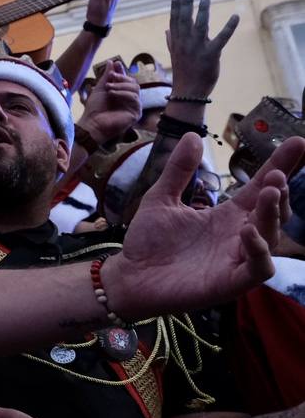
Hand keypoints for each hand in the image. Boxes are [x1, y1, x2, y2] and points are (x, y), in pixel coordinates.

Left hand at [76, 59, 140, 143]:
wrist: (92, 123)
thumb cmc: (95, 108)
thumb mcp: (101, 88)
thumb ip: (107, 76)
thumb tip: (112, 61)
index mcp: (122, 93)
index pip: (126, 79)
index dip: (122, 71)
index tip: (116, 63)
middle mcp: (129, 99)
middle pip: (133, 82)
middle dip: (121, 77)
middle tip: (111, 77)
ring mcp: (134, 106)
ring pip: (135, 89)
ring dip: (121, 86)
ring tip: (108, 88)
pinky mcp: (136, 113)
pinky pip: (135, 98)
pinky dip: (123, 94)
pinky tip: (113, 94)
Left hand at [107, 133, 301, 317]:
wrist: (130, 277)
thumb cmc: (148, 241)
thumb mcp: (161, 198)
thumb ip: (179, 170)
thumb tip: (192, 135)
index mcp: (227, 216)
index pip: (260, 188)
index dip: (279, 166)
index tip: (297, 142)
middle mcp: (238, 236)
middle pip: (273, 212)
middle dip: (279, 192)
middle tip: (276, 175)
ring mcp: (237, 259)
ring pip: (270, 237)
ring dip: (272, 214)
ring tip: (269, 192)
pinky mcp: (230, 282)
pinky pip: (258, 268)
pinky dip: (258, 250)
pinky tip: (247, 232)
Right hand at [165, 0, 237, 98]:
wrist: (188, 91)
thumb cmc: (183, 73)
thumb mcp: (175, 55)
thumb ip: (171, 41)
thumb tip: (167, 30)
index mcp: (176, 42)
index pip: (174, 21)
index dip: (175, 6)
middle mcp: (185, 43)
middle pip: (185, 20)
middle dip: (186, 4)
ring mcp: (198, 48)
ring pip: (200, 25)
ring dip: (203, 10)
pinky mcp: (212, 54)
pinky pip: (222, 38)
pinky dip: (229, 26)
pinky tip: (235, 16)